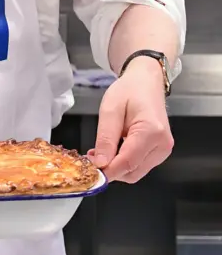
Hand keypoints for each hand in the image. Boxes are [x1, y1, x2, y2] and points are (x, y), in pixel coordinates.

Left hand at [88, 57, 173, 182]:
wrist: (146, 82)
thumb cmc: (129, 91)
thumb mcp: (110, 110)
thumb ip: (105, 139)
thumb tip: (101, 164)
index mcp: (151, 131)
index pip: (127, 162)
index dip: (107, 171)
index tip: (90, 170)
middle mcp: (162, 144)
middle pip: (132, 172)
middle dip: (110, 169)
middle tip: (92, 157)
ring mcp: (164, 150)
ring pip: (135, 172)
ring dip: (117, 167)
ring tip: (102, 150)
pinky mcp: (160, 152)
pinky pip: (139, 166)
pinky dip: (124, 163)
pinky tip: (114, 150)